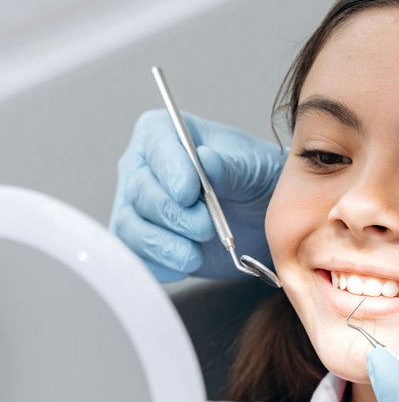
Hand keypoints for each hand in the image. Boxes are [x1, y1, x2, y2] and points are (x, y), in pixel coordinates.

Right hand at [111, 111, 283, 281]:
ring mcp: (140, 208)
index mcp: (164, 135)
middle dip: (174, 215)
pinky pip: (139, 258)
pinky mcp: (146, 243)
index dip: (170, 173)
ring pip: (131, 228)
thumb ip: (229, 165)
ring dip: (165, 246)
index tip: (190, 194)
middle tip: (207, 226)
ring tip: (197, 252)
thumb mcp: (253, 167)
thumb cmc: (256, 180)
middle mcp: (144, 169)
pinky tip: (189, 262)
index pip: (154, 148)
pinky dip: (163, 266)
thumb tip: (205, 160)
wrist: (265, 218)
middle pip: (140, 193)